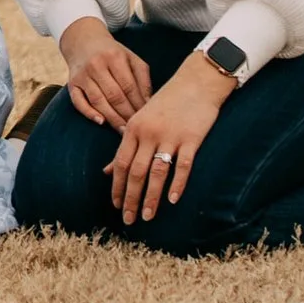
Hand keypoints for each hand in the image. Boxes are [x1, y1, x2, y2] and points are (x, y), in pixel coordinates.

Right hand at [62, 15, 151, 129]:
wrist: (84, 41)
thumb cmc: (113, 53)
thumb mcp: (131, 58)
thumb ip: (142, 78)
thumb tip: (148, 103)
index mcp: (114, 57)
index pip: (129, 86)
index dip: (138, 104)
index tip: (145, 117)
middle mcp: (96, 65)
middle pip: (114, 95)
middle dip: (126, 114)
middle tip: (135, 128)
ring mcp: (82, 74)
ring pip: (98, 101)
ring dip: (112, 118)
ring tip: (123, 130)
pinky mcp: (71, 83)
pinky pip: (78, 101)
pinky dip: (89, 113)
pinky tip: (101, 122)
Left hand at [106, 53, 231, 224]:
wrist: (196, 82)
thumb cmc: (167, 103)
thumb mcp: (141, 120)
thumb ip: (126, 146)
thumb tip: (107, 171)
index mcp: (134, 128)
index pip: (120, 163)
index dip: (117, 187)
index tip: (116, 206)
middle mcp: (149, 133)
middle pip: (135, 172)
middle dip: (130, 198)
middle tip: (128, 220)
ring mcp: (171, 136)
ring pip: (157, 172)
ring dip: (151, 197)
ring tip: (147, 216)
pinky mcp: (191, 139)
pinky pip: (183, 166)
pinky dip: (177, 184)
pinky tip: (173, 200)